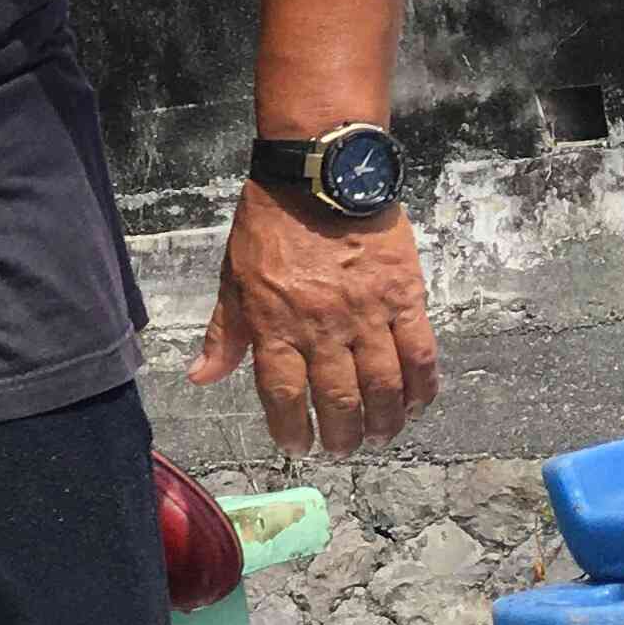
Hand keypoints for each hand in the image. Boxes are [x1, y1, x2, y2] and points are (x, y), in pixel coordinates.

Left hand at [189, 178, 440, 455]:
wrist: (320, 175)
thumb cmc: (269, 226)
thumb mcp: (233, 278)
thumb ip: (226, 333)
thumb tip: (201, 378)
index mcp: (275, 325)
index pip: (283, 395)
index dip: (291, 429)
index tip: (298, 446)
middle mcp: (322, 328)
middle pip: (338, 400)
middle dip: (342, 435)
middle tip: (344, 450)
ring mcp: (367, 315)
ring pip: (383, 385)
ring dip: (384, 421)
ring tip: (380, 437)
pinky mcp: (405, 298)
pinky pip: (420, 353)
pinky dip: (422, 386)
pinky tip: (416, 405)